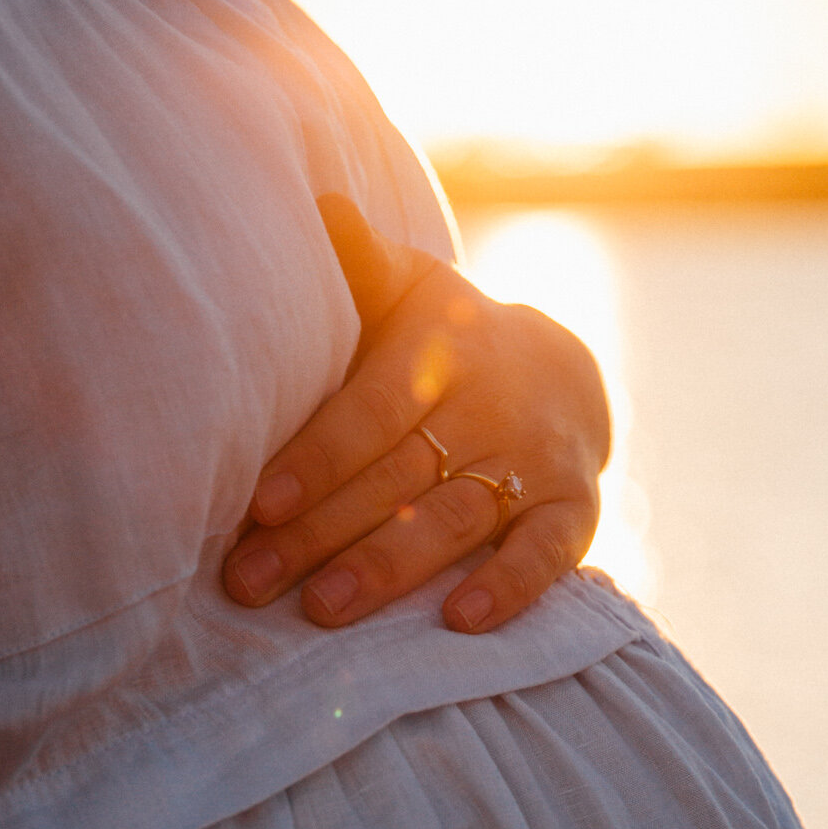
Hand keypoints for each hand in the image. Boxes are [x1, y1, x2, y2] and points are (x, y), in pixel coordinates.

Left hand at [222, 195, 610, 634]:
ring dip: (389, 568)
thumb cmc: (449, 335)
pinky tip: (458, 622)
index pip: (370, 411)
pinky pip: (548, 552)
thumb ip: (362, 263)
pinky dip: (509, 586)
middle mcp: (491, 405)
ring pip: (457, 519)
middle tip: (251, 581)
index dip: (317, 459)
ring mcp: (537, 459)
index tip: (259, 504)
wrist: (564, 369)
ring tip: (324, 610)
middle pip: (397, 476)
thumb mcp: (412, 289)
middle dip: (320, 533)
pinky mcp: (576, 507)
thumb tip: (314, 206)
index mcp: (440, 349)